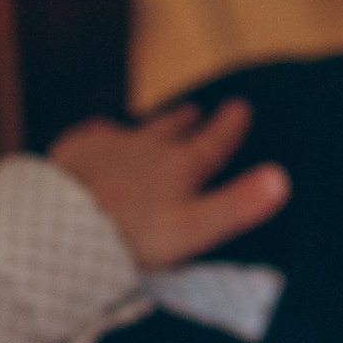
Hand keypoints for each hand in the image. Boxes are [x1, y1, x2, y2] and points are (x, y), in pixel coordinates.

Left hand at [51, 96, 290, 268]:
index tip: (241, 106)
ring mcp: (108, 147)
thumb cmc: (134, 237)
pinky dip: (102, 133)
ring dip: (153, 124)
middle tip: (198, 110)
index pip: (213, 141)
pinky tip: (99, 133)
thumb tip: (282, 178)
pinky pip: (92, 136)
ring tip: (161, 119)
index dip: (230, 125)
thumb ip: (238, 205)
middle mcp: (147, 148)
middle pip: (173, 128)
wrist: (60, 227)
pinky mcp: (74, 153)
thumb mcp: (194, 229)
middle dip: (189, 120)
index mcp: (181, 166)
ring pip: (137, 129)